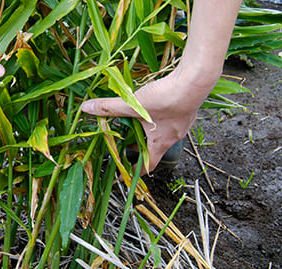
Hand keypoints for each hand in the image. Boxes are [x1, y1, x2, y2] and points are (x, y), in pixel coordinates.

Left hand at [81, 67, 215, 172]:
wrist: (195, 81)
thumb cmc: (166, 98)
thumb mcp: (132, 105)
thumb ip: (108, 108)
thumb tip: (86, 108)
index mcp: (160, 143)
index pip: (148, 165)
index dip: (136, 171)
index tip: (126, 174)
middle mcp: (174, 137)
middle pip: (155, 148)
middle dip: (139, 147)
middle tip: (126, 143)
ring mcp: (183, 124)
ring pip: (164, 133)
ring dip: (151, 131)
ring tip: (138, 123)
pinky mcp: (188, 109)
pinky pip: (172, 119)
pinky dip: (161, 118)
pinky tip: (155, 106)